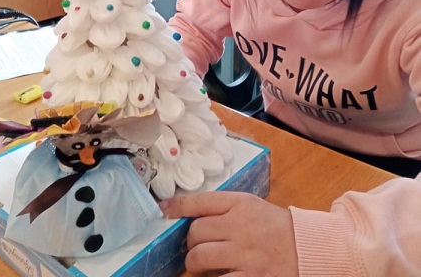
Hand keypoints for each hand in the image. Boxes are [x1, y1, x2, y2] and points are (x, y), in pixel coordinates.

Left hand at [160, 191, 298, 275]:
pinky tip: (214, 276)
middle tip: (197, 248)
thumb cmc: (274, 226)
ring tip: (202, 267)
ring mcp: (244, 254)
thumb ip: (223, 208)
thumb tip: (187, 215)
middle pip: (195, 233)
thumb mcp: (250, 206)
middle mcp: (240, 226)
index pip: (201, 201)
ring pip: (199, 258)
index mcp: (240, 204)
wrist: (307, 248)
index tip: (163, 210)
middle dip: (191, 243)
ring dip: (195, 265)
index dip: (177, 206)